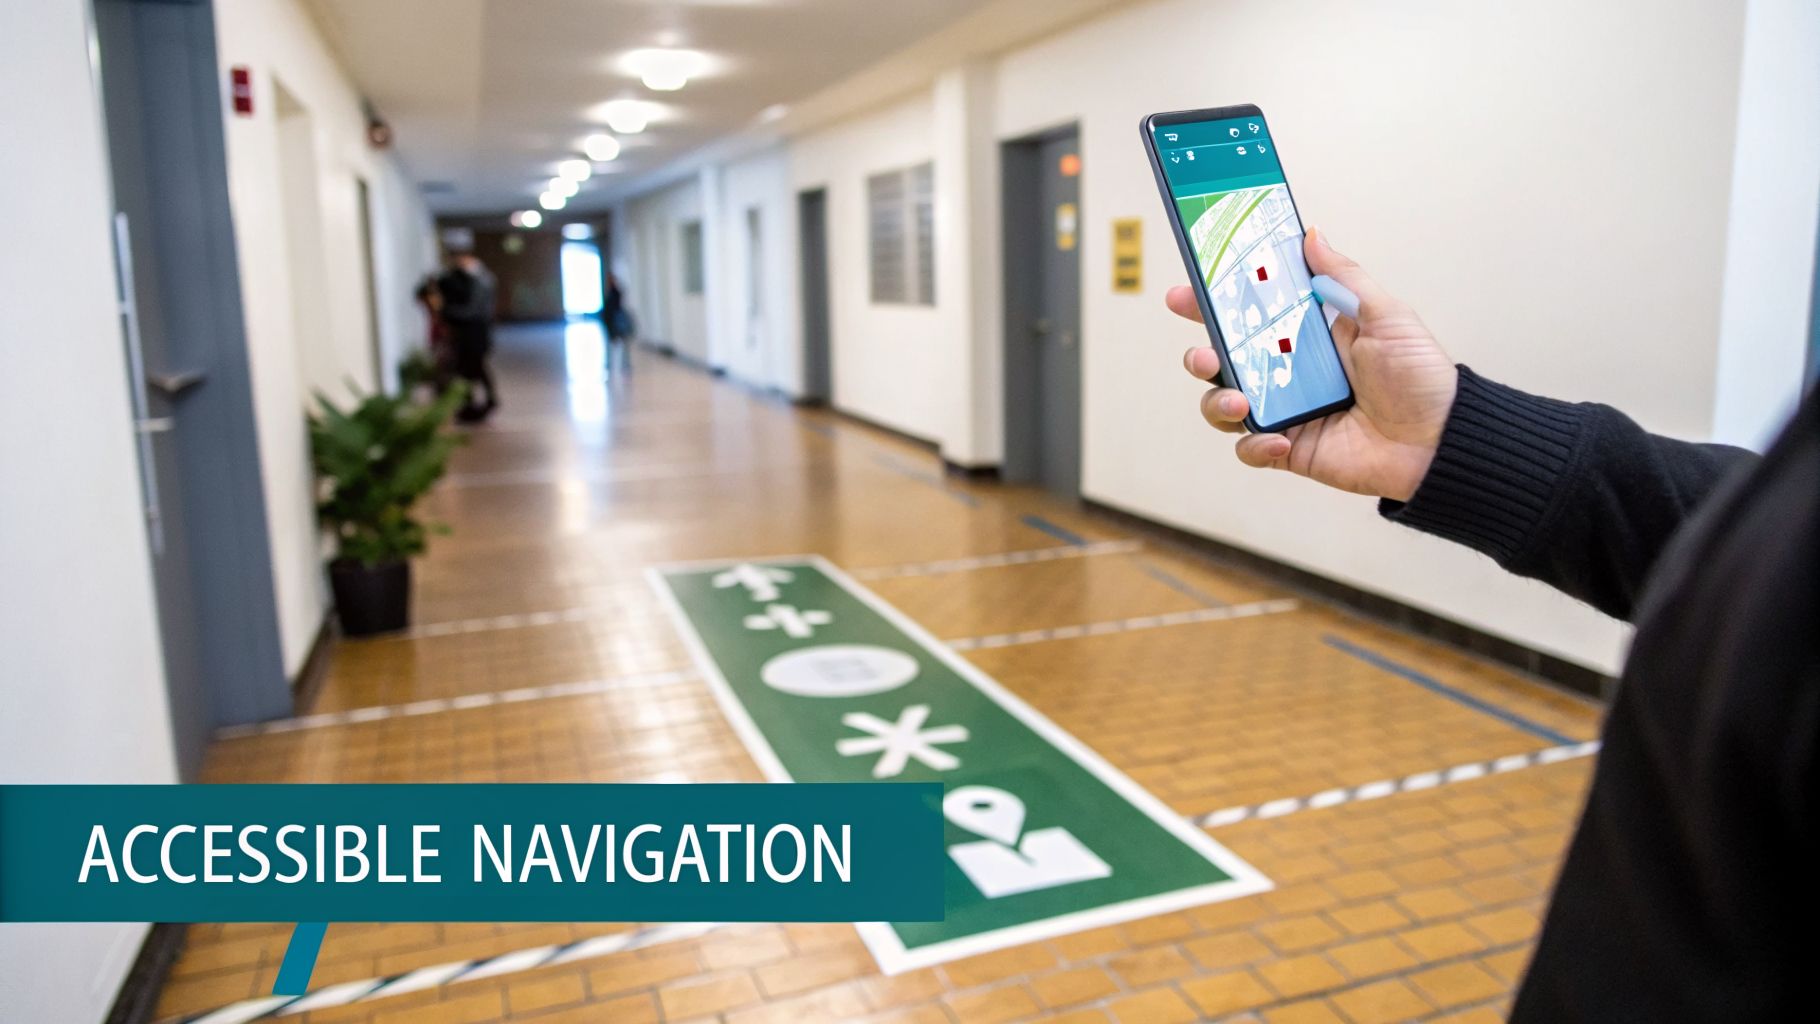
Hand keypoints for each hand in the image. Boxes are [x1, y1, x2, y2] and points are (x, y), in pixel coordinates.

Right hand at [1173, 228, 1457, 501]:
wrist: (1440, 440)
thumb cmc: (1420, 376)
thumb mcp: (1385, 314)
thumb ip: (1344, 276)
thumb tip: (1312, 235)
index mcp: (1305, 333)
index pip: (1247, 312)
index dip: (1211, 302)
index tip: (1186, 292)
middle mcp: (1287, 370)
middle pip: (1222, 359)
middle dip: (1199, 354)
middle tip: (1203, 353)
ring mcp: (1285, 411)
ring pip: (1223, 404)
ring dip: (1217, 402)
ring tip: (1238, 401)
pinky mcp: (1289, 448)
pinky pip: (1250, 449)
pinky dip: (1253, 445)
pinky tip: (1278, 439)